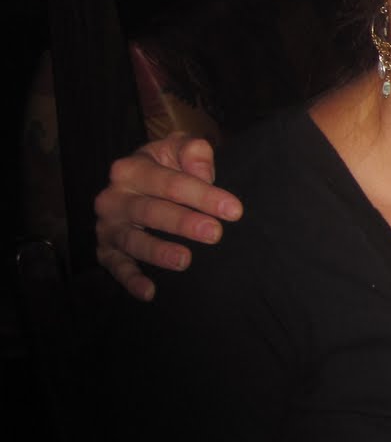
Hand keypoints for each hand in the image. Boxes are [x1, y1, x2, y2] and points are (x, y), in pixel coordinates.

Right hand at [94, 133, 241, 300]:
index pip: (170, 182)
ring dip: (158, 252)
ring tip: (185, 260)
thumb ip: (193, 151)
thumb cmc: (168, 166)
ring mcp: (108, 226)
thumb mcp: (179, 149)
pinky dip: (130, 280)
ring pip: (132, 240)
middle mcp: (114, 197)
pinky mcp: (106, 249)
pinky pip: (116, 266)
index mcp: (131, 169)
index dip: (203, 195)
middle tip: (215, 234)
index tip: (234, 210)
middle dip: (183, 223)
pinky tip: (150, 292)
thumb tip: (202, 172)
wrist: (140, 181)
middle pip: (150, 211)